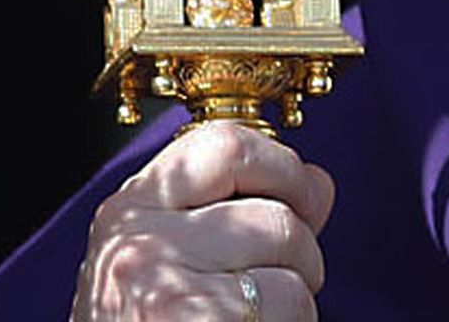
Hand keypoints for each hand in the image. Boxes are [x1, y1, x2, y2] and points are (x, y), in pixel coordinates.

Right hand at [73, 121, 334, 320]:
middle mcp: (136, 240)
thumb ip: (237, 213)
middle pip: (278, 215)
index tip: (302, 202)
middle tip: (262, 299)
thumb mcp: (175, 262)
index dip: (283, 169)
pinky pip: (291, 305)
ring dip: (297, 304)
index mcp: (128, 211)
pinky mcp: (191, 320)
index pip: (225, 144)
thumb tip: (320, 182)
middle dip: (300, 259)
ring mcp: (161, 285)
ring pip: (295, 265)